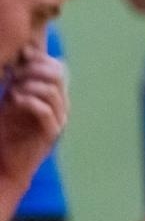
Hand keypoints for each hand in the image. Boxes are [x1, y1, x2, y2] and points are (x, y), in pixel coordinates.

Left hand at [0, 47, 66, 187]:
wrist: (6, 166)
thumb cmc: (7, 133)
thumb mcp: (12, 101)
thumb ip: (21, 82)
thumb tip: (23, 54)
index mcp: (56, 96)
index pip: (59, 67)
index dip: (40, 58)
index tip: (19, 57)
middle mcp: (62, 106)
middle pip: (59, 74)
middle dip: (33, 69)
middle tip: (13, 74)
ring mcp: (59, 120)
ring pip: (51, 90)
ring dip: (28, 86)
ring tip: (11, 90)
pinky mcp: (50, 134)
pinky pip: (44, 110)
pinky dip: (28, 101)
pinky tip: (13, 100)